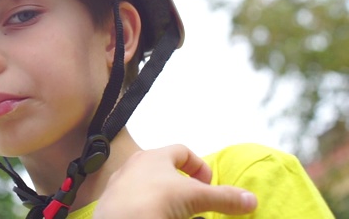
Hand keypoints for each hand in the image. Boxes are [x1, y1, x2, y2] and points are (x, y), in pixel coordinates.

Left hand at [93, 144, 256, 218]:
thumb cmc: (153, 200)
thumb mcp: (195, 197)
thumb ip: (223, 198)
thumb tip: (251, 200)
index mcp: (154, 156)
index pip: (182, 151)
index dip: (199, 166)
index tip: (208, 185)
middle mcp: (134, 166)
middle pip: (164, 169)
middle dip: (182, 185)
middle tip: (194, 202)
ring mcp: (120, 185)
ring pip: (147, 186)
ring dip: (165, 198)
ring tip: (177, 213)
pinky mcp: (112, 204)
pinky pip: (135, 202)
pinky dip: (149, 208)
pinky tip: (156, 217)